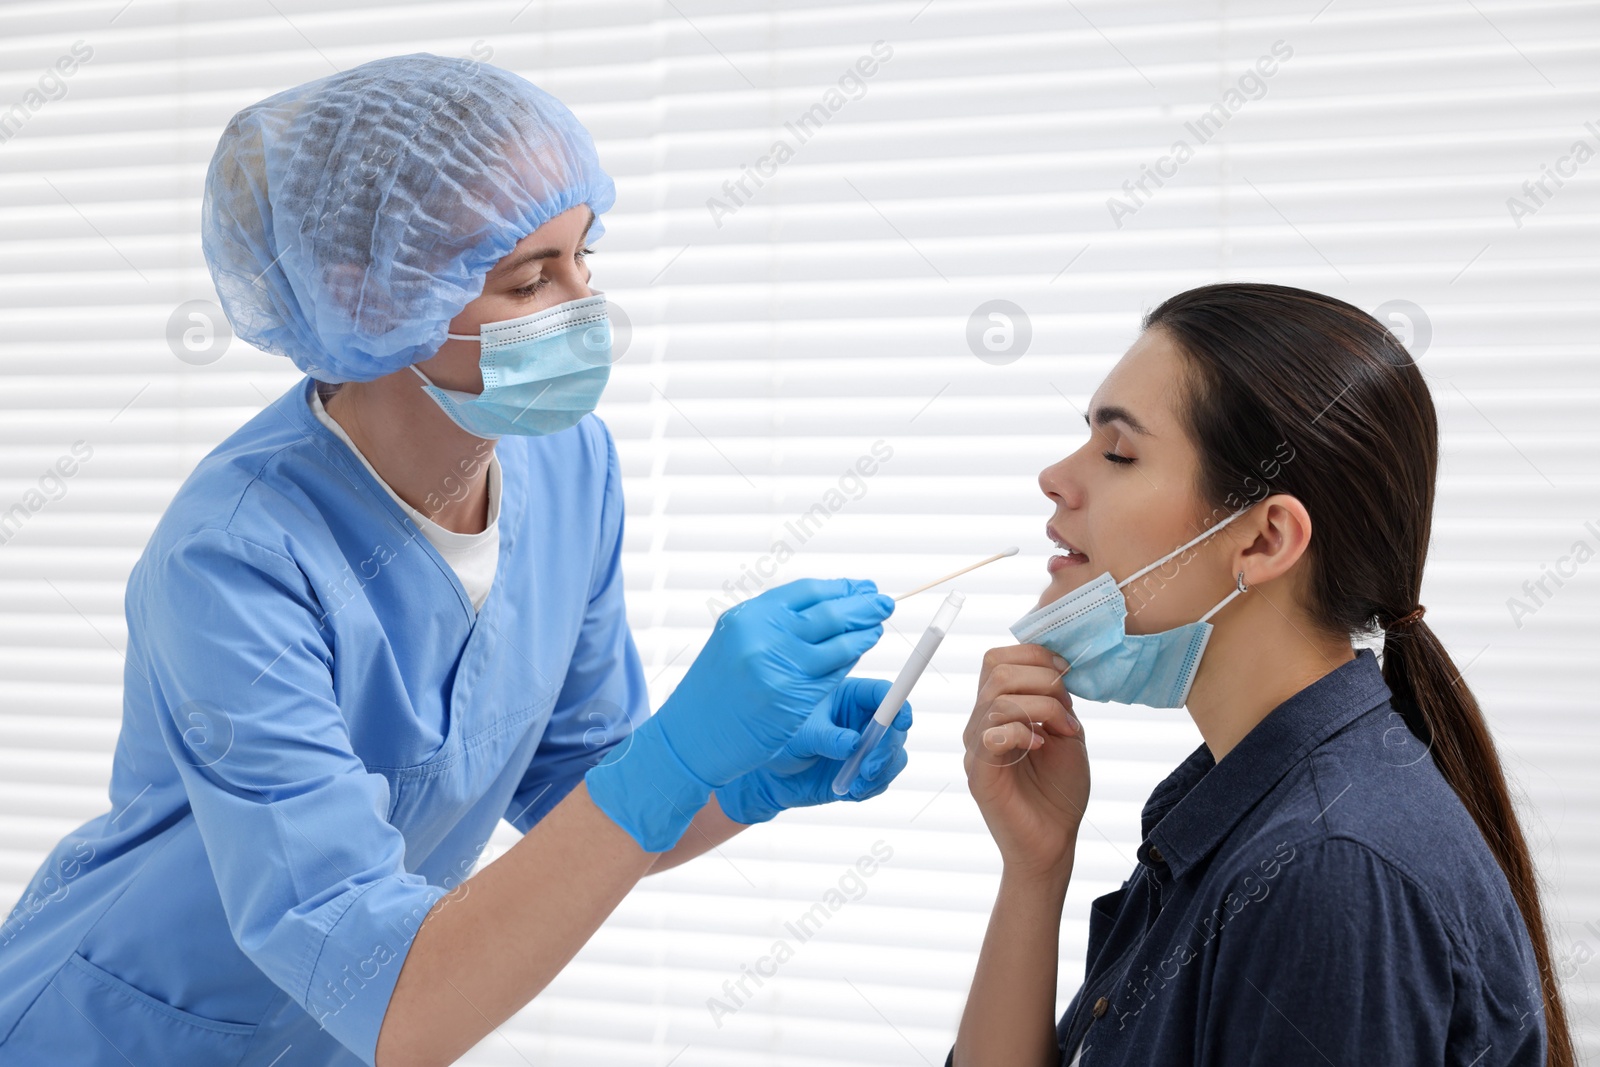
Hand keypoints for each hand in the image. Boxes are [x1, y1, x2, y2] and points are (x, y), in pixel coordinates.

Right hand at [586, 578, 892, 851]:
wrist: (687, 739)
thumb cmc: (713, 693)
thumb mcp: (734, 644)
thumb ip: (772, 626)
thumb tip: (824, 608)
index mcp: (748, 616)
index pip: (807, 591)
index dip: (841, 588)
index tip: (863, 586)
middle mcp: (762, 636)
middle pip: (828, 613)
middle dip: (862, 605)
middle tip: (885, 602)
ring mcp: (778, 667)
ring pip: (837, 643)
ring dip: (864, 632)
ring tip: (878, 625)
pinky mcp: (791, 699)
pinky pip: (832, 675)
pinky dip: (850, 660)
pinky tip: (861, 652)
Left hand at [715, 677, 912, 823]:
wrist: (771, 775)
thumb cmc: (783, 742)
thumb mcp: (801, 735)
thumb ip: (827, 738)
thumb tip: (854, 744)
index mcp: (850, 697)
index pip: (884, 695)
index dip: (898, 705)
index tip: (900, 723)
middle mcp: (863, 721)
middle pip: (895, 729)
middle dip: (888, 751)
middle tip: (868, 770)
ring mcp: (866, 748)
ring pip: (894, 757)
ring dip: (882, 774)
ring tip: (855, 786)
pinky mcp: (863, 772)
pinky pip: (881, 780)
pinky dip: (871, 789)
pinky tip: (849, 792)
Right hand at [963, 644, 1087, 880]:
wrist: (1053, 840)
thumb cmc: (1059, 790)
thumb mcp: (1066, 733)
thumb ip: (1056, 701)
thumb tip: (1055, 670)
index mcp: (998, 711)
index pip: (997, 659)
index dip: (1032, 654)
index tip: (1066, 672)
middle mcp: (981, 724)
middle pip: (995, 669)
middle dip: (1042, 677)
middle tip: (1067, 708)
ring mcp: (976, 748)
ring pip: (997, 698)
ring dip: (1041, 706)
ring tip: (1063, 730)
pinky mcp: (979, 774)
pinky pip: (991, 735)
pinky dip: (1022, 731)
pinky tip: (1040, 745)